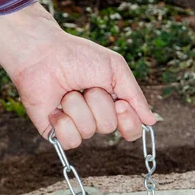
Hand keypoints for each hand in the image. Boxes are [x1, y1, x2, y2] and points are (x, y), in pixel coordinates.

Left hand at [0, 2, 155, 148]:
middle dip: (98, 103)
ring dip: (77, 106)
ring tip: (68, 90)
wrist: (43, 53)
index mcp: (113, 105)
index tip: (119, 103)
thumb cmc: (78, 56)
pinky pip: (70, 141)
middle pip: (109, 127)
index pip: (131, 130)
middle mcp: (95, 118)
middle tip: (86, 86)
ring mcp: (75, 126)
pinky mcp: (55, 132)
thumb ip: (135, 96)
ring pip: (88, 132)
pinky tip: (55, 107)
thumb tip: (151, 122)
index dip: (128, 121)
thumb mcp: (115, 69)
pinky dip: (63, 122)